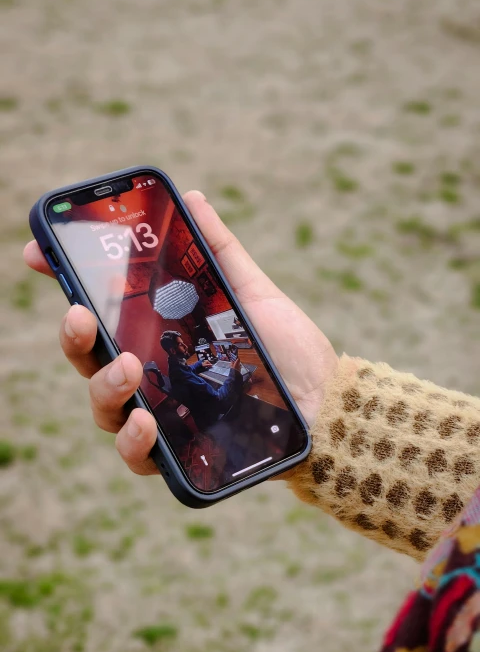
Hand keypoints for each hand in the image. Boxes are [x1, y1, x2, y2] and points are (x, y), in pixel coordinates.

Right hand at [23, 191, 337, 475]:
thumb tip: (192, 197)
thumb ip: (218, 252)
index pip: (100, 310)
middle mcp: (150, 374)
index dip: (63, 281)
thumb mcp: (253, 293)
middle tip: (80, 315)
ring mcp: (160, 414)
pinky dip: (133, 441)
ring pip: (103, 405)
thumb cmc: (286, 349)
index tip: (38, 253)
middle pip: (90, 358)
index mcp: (158, 333)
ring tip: (130, 369)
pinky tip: (145, 423)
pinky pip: (137, 455)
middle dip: (73, 336)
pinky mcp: (179, 452)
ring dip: (104, 386)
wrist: (325, 402)